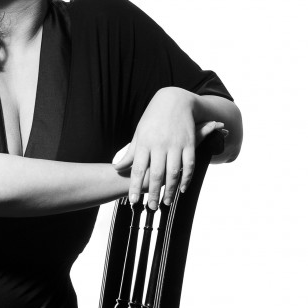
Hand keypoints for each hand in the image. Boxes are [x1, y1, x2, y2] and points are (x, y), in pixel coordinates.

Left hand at [113, 88, 225, 209]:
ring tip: (166, 202)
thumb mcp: (139, 135)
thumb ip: (130, 153)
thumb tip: (117, 168)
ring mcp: (176, 144)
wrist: (173, 100)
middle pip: (156, 174)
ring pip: (174, 172)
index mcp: (144, 143)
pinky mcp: (189, 143)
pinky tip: (182, 189)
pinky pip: (189, 164)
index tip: (133, 201)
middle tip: (152, 208)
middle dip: (153, 193)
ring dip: (170, 190)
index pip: (138, 169)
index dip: (135, 186)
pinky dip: (187, 178)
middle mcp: (159, 144)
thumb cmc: (152, 119)